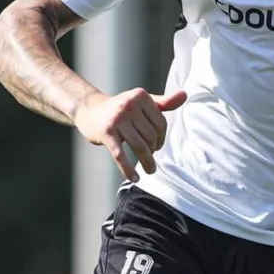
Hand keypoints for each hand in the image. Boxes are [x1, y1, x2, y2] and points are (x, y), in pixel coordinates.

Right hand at [73, 88, 187, 181]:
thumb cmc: (119, 108)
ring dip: (147, 162)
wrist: (88, 110)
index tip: (157, 146)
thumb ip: (163, 102)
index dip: (162, 137)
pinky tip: (134, 177)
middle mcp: (129, 104)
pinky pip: (120, 155)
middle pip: (151, 135)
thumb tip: (185, 95)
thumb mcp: (140, 102)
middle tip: (150, 157)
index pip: (160, 122)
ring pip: (139, 146)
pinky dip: (128, 169)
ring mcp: (117, 118)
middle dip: (153, 149)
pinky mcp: (106, 132)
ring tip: (150, 170)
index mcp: (140, 96)